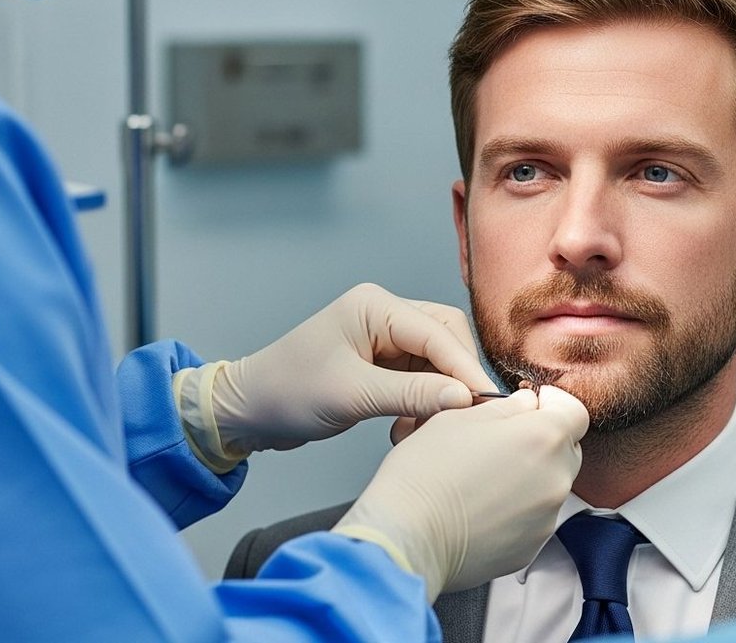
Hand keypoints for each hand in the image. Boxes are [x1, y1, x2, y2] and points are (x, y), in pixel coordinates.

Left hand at [190, 283, 498, 457]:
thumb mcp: (352, 395)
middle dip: (456, 380)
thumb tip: (464, 399)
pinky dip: (422, 404)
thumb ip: (412, 394)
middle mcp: (385, 315)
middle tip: (463, 418)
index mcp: (376, 307)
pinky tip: (405, 428)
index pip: (438, 332)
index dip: (466, 369)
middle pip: (446, 340)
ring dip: (438, 397)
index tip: (487, 403)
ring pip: (438, 363)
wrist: (248, 412)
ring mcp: (385, 339)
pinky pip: (422, 379)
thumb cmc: (288, 392)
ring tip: (423, 429)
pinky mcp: (383, 364)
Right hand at [335, 386, 588, 601]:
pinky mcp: (530, 549)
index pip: (575, 412)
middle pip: (566, 451)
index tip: (532, 406)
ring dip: (529, 478)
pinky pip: (534, 520)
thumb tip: (525, 405)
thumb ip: (505, 407)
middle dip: (542, 441)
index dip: (553, 404)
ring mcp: (546, 519)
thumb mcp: (458, 417)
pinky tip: (481, 508)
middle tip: (502, 441)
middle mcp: (556, 480)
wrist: (406, 538)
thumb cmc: (425, 474)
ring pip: (549, 487)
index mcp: (543, 438)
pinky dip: (517, 511)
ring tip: (484, 480)